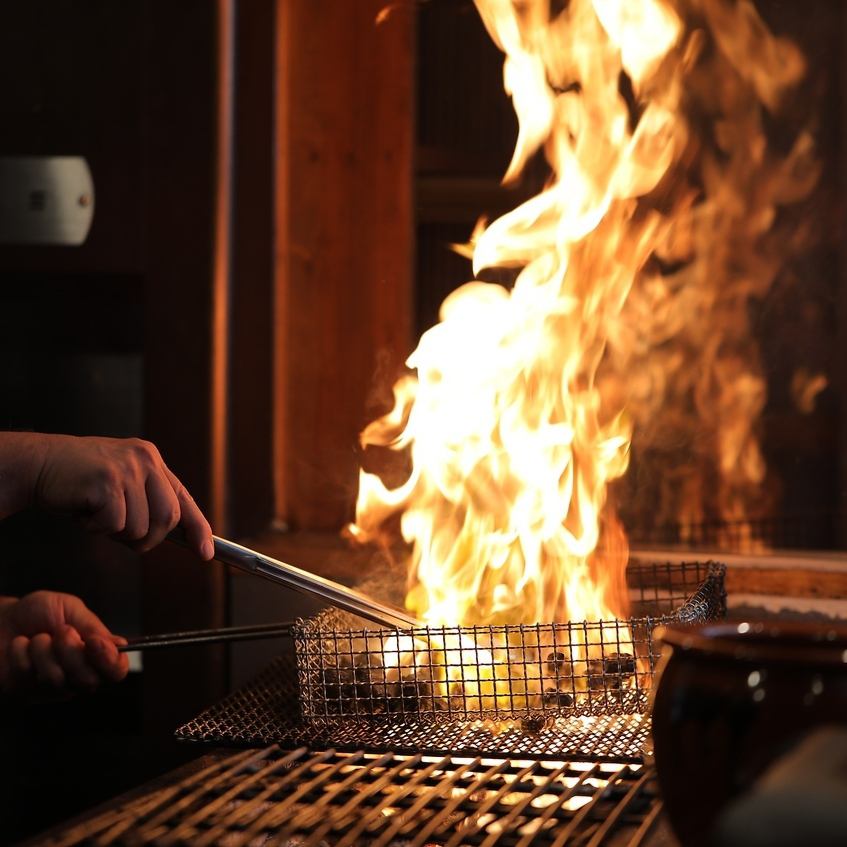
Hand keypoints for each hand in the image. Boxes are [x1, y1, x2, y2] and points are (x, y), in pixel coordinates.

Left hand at [0, 591, 128, 697]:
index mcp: (96, 654)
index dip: (110, 660)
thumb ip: (94, 627)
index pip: (116, 670)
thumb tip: (120, 644)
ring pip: (58, 680)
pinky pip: (29, 678)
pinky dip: (22, 653)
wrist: (3, 618)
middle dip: (71, 652)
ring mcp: (53, 687)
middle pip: (89, 679)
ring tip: (37, 638)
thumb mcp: (71, 608)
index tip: (94, 641)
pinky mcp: (27, 692)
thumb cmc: (39, 611)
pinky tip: (21, 646)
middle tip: (61, 631)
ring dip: (43, 650)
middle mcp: (79, 675)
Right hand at [30, 434, 213, 558]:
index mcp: (151, 460)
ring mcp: (127, 469)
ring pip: (141, 527)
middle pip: (168, 518)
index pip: (184, 498)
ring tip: (95, 514)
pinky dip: (97, 528)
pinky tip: (83, 511)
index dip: (198, 528)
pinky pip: (115, 525)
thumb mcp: (121, 485)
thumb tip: (175, 533)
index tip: (206, 552)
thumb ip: (147, 501)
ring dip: (116, 533)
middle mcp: (145, 460)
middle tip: (119, 533)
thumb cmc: (78, 483)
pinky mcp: (107, 481)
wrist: (37, 464)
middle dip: (147, 538)